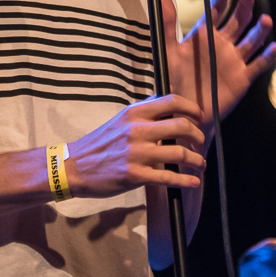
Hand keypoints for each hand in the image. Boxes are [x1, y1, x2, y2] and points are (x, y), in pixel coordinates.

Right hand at [65, 94, 207, 197]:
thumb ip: (145, 109)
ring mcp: (137, 153)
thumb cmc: (101, 143)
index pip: (172, 102)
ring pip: (179, 153)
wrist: (74, 166)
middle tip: (200, 143)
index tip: (200, 117)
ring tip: (199, 164)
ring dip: (196, 160)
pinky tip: (193, 181)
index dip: (192, 108)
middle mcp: (138, 129)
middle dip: (198, 135)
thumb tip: (170, 95)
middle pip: (182, 125)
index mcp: (135, 113)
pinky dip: (186, 180)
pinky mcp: (135, 175)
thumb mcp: (121, 119)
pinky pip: (168, 177)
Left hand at [166, 0, 275, 133]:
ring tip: (265, 20)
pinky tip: (274, 47)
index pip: (216, 10)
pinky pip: (259, 65)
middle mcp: (222, 44)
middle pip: (238, 20)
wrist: (184, 111)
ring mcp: (234, 60)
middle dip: (243, 6)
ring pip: (252, 40)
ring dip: (260, 30)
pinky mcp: (243, 77)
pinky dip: (268, 56)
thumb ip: (168, 25)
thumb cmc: (173, 81)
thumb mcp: (168, 51)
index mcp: (205, 35)